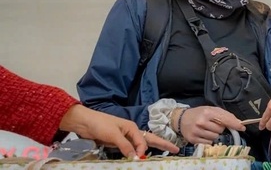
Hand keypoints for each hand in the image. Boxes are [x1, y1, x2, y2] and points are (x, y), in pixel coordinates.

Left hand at [59, 105, 178, 157]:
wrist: (84, 122)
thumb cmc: (99, 124)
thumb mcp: (113, 135)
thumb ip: (125, 145)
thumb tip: (136, 156)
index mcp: (132, 127)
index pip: (143, 141)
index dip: (143, 150)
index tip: (139, 158)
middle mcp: (131, 132)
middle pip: (150, 139)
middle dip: (163, 144)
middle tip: (176, 149)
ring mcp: (125, 137)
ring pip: (142, 144)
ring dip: (152, 148)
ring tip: (166, 150)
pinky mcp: (119, 142)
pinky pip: (132, 148)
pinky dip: (138, 152)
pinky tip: (142, 156)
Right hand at [176, 106, 244, 144]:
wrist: (181, 119)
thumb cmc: (199, 113)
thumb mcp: (211, 109)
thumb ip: (224, 115)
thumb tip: (238, 122)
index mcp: (207, 112)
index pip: (224, 119)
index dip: (234, 124)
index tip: (242, 127)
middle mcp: (201, 122)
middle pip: (220, 130)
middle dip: (220, 128)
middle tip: (213, 124)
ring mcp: (197, 131)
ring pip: (215, 137)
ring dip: (215, 134)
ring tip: (208, 129)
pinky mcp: (193, 140)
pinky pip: (208, 143)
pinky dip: (209, 139)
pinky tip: (204, 134)